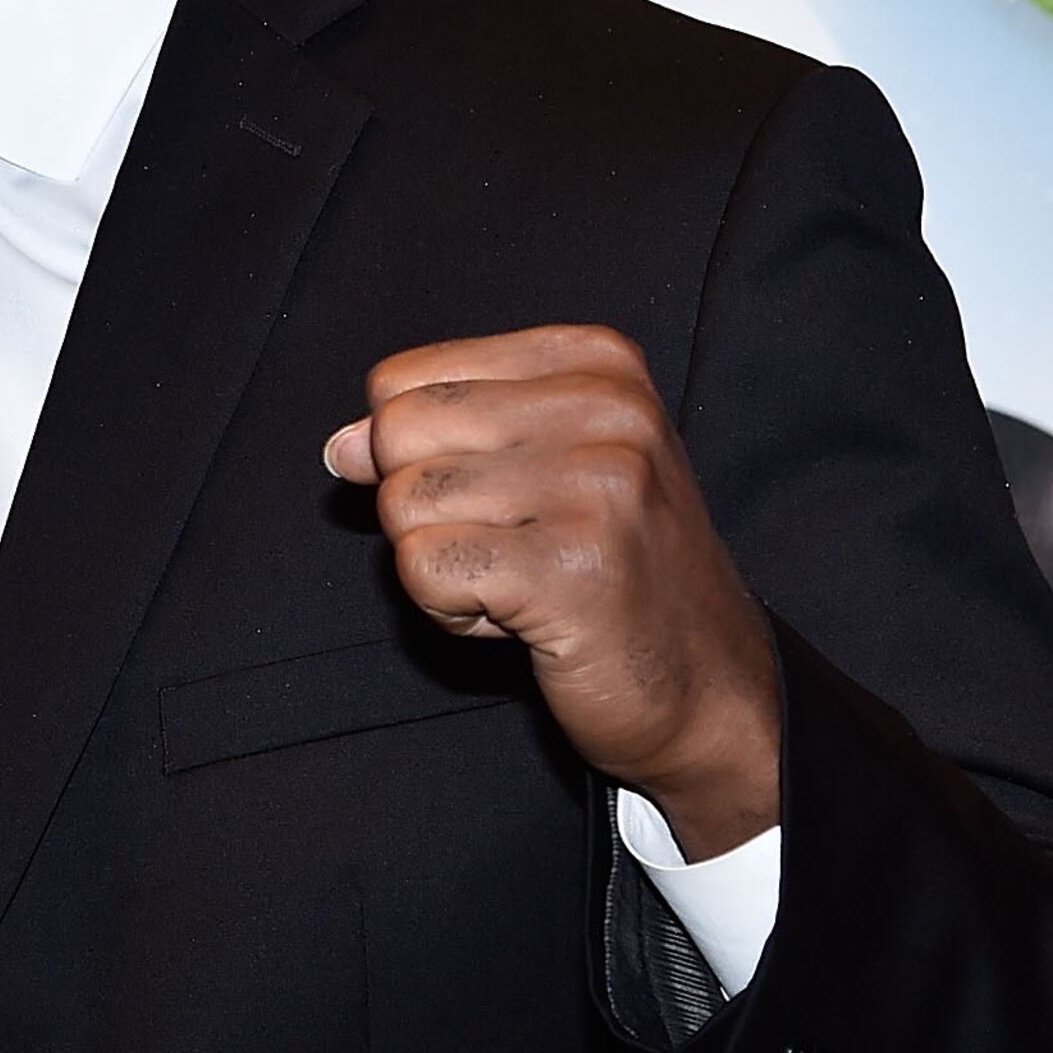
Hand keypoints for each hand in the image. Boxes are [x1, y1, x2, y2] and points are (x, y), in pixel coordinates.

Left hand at [324, 325, 779, 855]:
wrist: (712, 690)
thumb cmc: (615, 572)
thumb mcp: (539, 468)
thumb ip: (438, 437)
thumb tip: (340, 447)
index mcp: (597, 361)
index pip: (403, 379)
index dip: (418, 453)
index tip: (502, 496)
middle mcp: (606, 409)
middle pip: (396, 434)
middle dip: (422, 509)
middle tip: (508, 548)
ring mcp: (597, 487)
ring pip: (403, 505)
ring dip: (440, 566)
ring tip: (522, 584)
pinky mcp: (573, 569)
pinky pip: (423, 570)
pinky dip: (450, 611)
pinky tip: (520, 621)